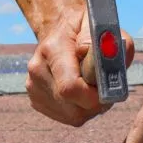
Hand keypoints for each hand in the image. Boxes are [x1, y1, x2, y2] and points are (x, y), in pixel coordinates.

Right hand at [26, 6, 134, 126]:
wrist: (60, 26)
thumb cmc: (87, 28)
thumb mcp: (103, 26)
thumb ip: (110, 43)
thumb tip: (99, 64)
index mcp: (53, 49)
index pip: (70, 88)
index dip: (95, 96)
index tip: (108, 88)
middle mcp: (37, 69)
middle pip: (74, 109)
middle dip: (96, 104)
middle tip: (104, 87)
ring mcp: (33, 86)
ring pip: (72, 116)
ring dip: (89, 108)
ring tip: (92, 86)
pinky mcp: (36, 98)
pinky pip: (66, 117)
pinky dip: (79, 110)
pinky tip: (81, 92)